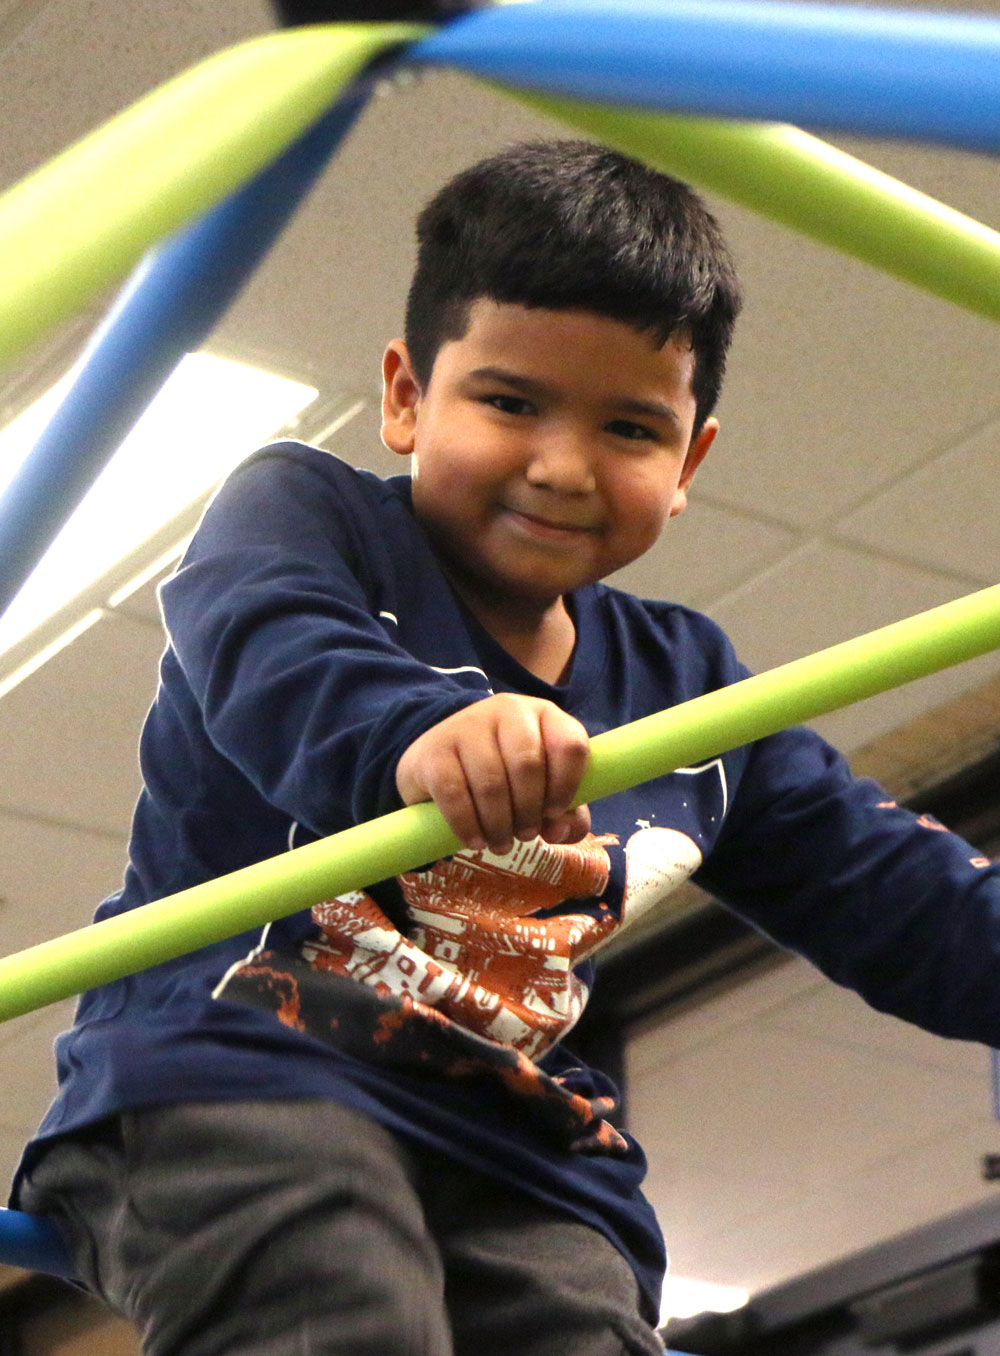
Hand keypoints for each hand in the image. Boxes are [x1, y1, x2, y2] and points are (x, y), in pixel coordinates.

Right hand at [395, 694, 590, 853]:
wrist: (437, 761)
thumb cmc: (503, 775)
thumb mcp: (542, 789)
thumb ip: (566, 814)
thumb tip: (560, 833)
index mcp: (543, 715)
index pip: (570, 745)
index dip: (567, 786)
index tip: (554, 813)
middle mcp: (507, 710)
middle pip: (528, 766)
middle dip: (529, 812)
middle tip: (524, 835)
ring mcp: (467, 725)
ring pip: (492, 783)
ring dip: (499, 826)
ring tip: (501, 844)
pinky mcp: (434, 750)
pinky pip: (455, 795)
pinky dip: (468, 826)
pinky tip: (475, 841)